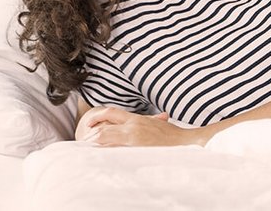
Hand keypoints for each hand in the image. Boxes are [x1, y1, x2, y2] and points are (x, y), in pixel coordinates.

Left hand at [75, 106, 206, 146]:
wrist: (187, 142)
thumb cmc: (175, 136)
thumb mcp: (161, 124)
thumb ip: (154, 120)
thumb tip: (160, 117)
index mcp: (137, 119)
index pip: (111, 112)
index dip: (97, 116)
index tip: (88, 124)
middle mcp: (133, 126)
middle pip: (104, 127)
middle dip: (90, 134)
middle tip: (84, 141)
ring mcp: (134, 138)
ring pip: (106, 139)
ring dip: (94, 144)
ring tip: (87, 150)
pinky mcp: (136, 149)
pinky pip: (115, 151)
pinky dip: (105, 154)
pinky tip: (100, 158)